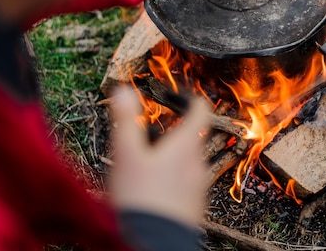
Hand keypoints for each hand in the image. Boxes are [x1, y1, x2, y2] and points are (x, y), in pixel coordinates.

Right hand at [108, 87, 210, 226]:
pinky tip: (151, 190)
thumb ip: (127, 119)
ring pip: (187, 161)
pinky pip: (185, 183)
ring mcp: (199, 186)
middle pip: (191, 136)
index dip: (190, 100)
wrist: (152, 243)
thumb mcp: (127, 153)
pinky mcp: (194, 206)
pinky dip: (171, 178)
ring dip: (170, 157)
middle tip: (148, 136)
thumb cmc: (140, 198)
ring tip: (144, 165)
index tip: (178, 98)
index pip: (200, 110)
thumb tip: (125, 91)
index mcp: (186, 145)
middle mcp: (198, 164)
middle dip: (171, 132)